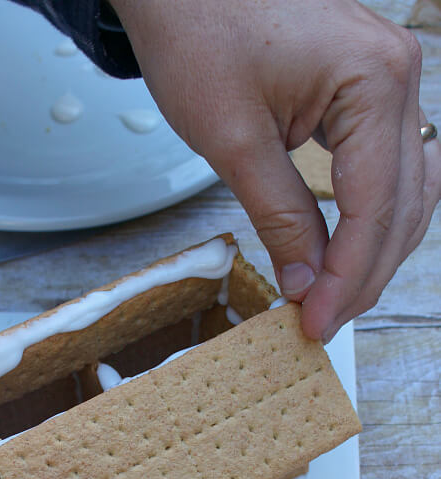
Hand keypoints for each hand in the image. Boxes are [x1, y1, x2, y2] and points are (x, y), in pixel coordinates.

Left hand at [111, 0, 440, 340]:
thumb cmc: (198, 30)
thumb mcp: (234, 141)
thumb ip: (280, 217)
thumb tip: (308, 281)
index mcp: (374, 81)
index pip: (374, 208)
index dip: (347, 277)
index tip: (318, 322)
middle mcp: (398, 75)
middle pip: (402, 204)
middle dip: (364, 272)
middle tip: (325, 321)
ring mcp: (387, 78)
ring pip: (406, 190)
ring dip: (375, 250)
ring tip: (336, 297)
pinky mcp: (366, 87)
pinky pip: (388, 165)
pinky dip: (372, 214)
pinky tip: (350, 248)